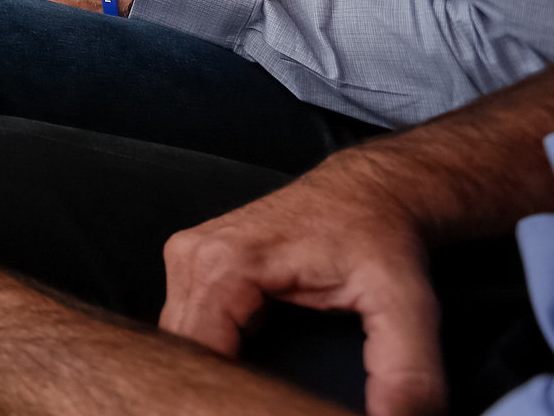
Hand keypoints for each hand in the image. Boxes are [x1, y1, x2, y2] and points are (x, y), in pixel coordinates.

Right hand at [162, 167, 441, 415]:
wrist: (368, 192)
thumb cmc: (379, 236)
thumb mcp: (405, 303)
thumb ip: (404, 369)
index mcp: (225, 264)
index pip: (199, 359)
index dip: (232, 399)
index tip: (270, 411)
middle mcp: (193, 257)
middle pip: (183, 355)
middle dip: (220, 390)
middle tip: (269, 407)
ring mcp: (188, 259)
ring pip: (180, 344)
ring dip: (215, 374)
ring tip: (259, 397)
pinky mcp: (197, 266)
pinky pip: (188, 327)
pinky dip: (214, 355)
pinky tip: (249, 372)